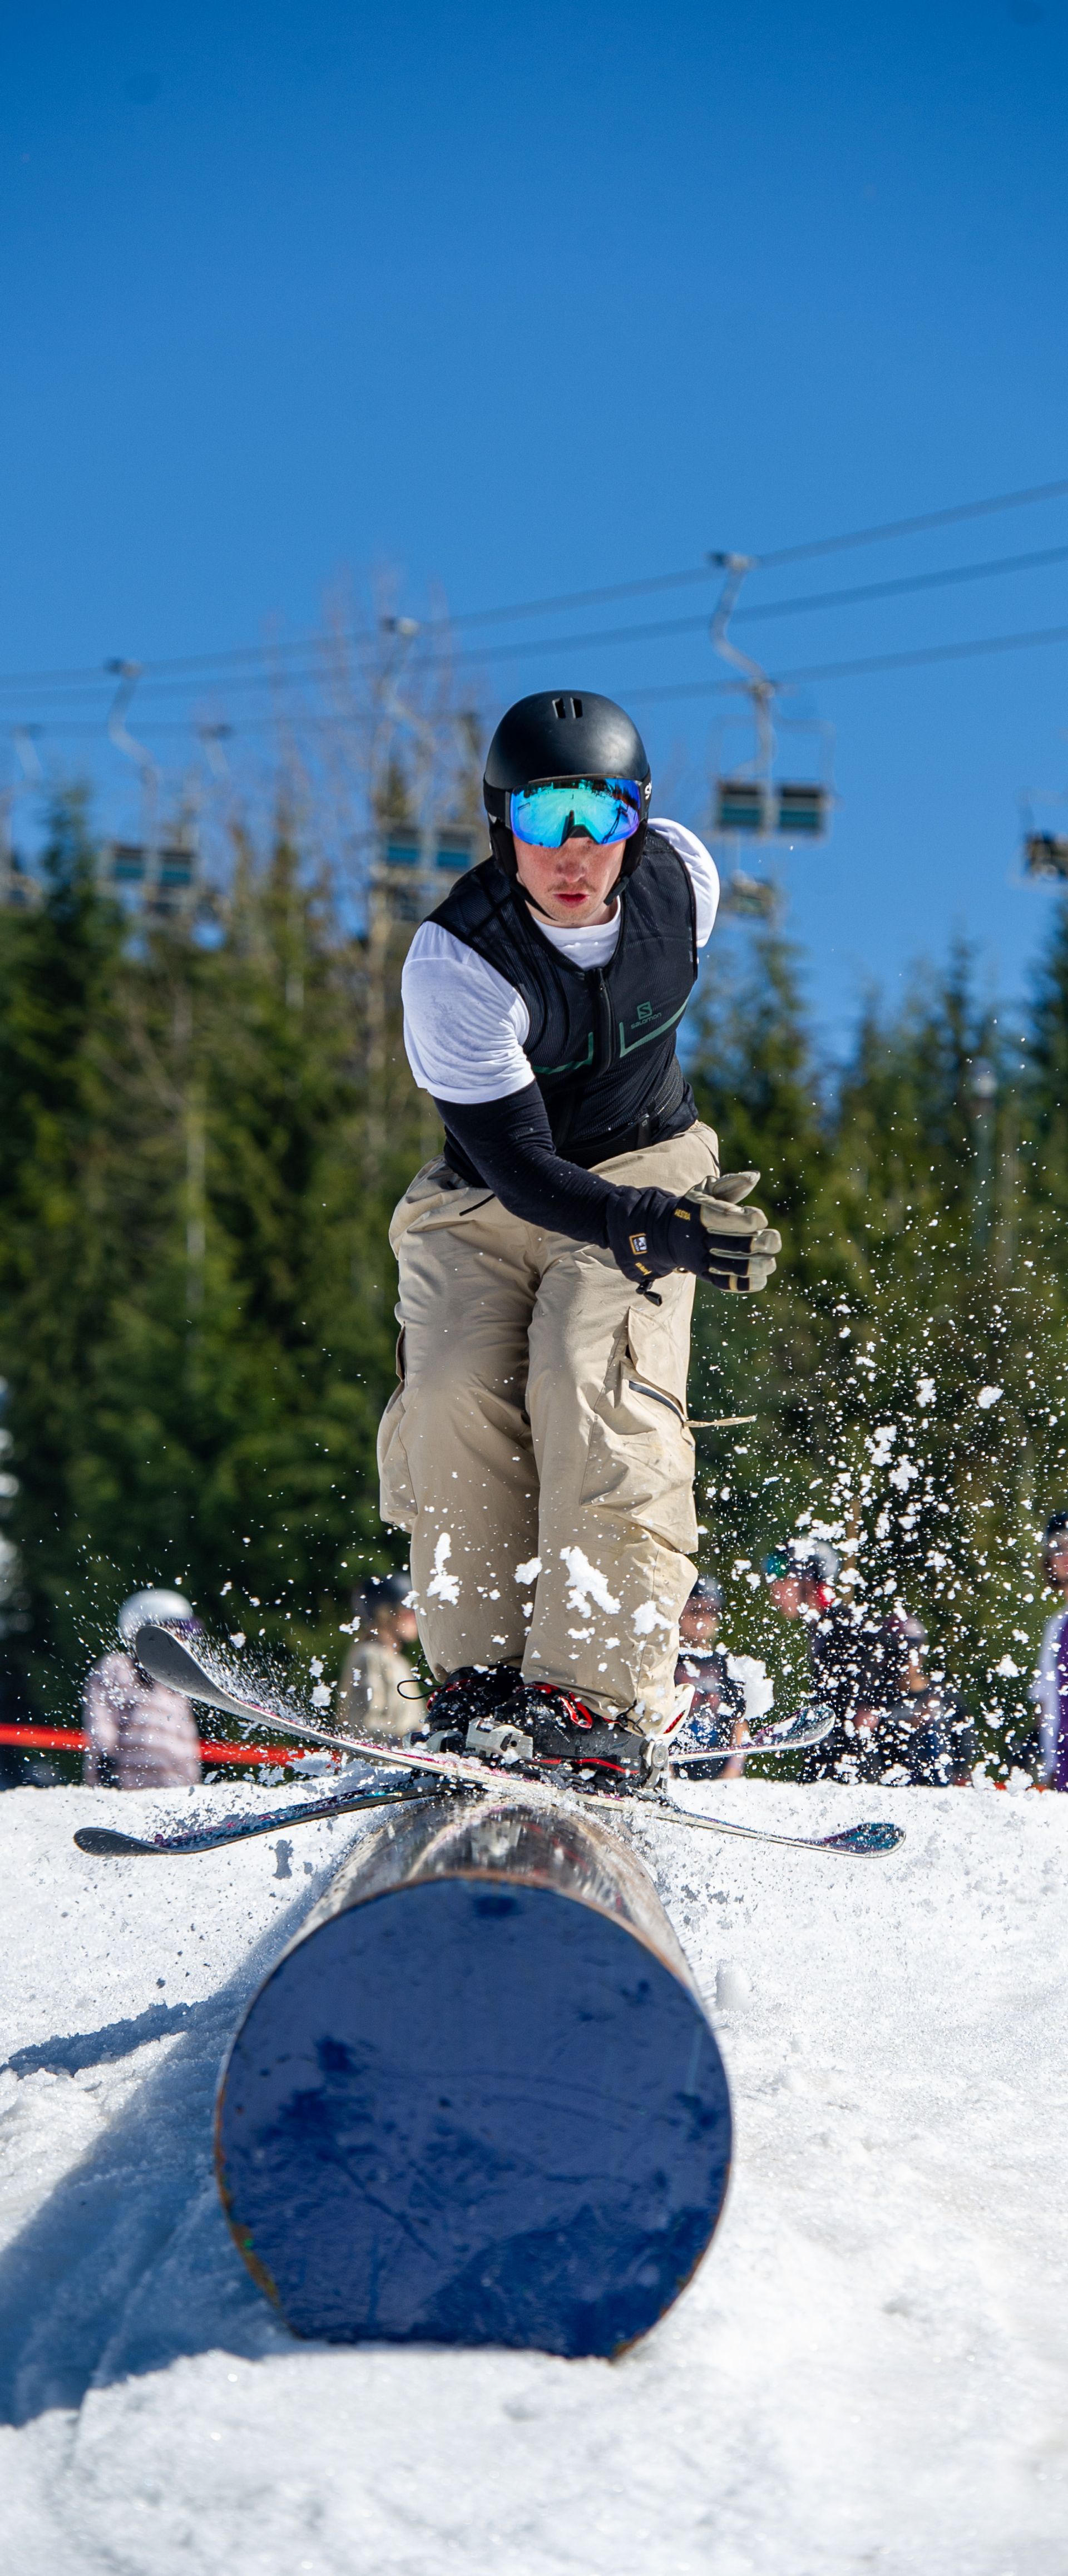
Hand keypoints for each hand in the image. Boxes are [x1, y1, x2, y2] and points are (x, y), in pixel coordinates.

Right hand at [604, 1168, 780, 1288]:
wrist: (667, 1233)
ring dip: (756, 1266)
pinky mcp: (704, 1274)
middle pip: (731, 1244)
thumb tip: (754, 1177)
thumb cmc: (696, 1207)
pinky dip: (746, 1284)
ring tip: (770, 1261)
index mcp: (699, 1213)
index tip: (760, 1218)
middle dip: (759, 1243)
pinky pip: (725, 1283)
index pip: (725, 1217)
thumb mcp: (706, 1189)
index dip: (748, 1219)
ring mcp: (700, 1258)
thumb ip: (731, 1183)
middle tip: (773, 1239)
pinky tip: (762, 1278)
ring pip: (731, 1267)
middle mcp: (698, 1238)